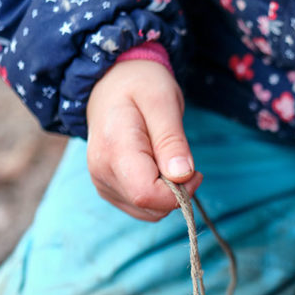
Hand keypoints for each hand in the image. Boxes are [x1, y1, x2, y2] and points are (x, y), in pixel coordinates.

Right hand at [85, 59, 202, 220]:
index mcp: (113, 149)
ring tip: (165, 158)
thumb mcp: (163, 101)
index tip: (193, 171)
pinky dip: (157, 194)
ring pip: (148, 212)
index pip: (147, 195)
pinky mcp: (108, 188)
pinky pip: (142, 208)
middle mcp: (101, 171)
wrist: (112, 82)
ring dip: (167, 193)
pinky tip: (156, 167)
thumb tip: (181, 176)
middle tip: (180, 159)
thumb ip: (172, 140)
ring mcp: (102, 182)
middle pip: (150, 207)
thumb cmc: (140, 85)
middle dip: (176, 192)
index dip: (179, 192)